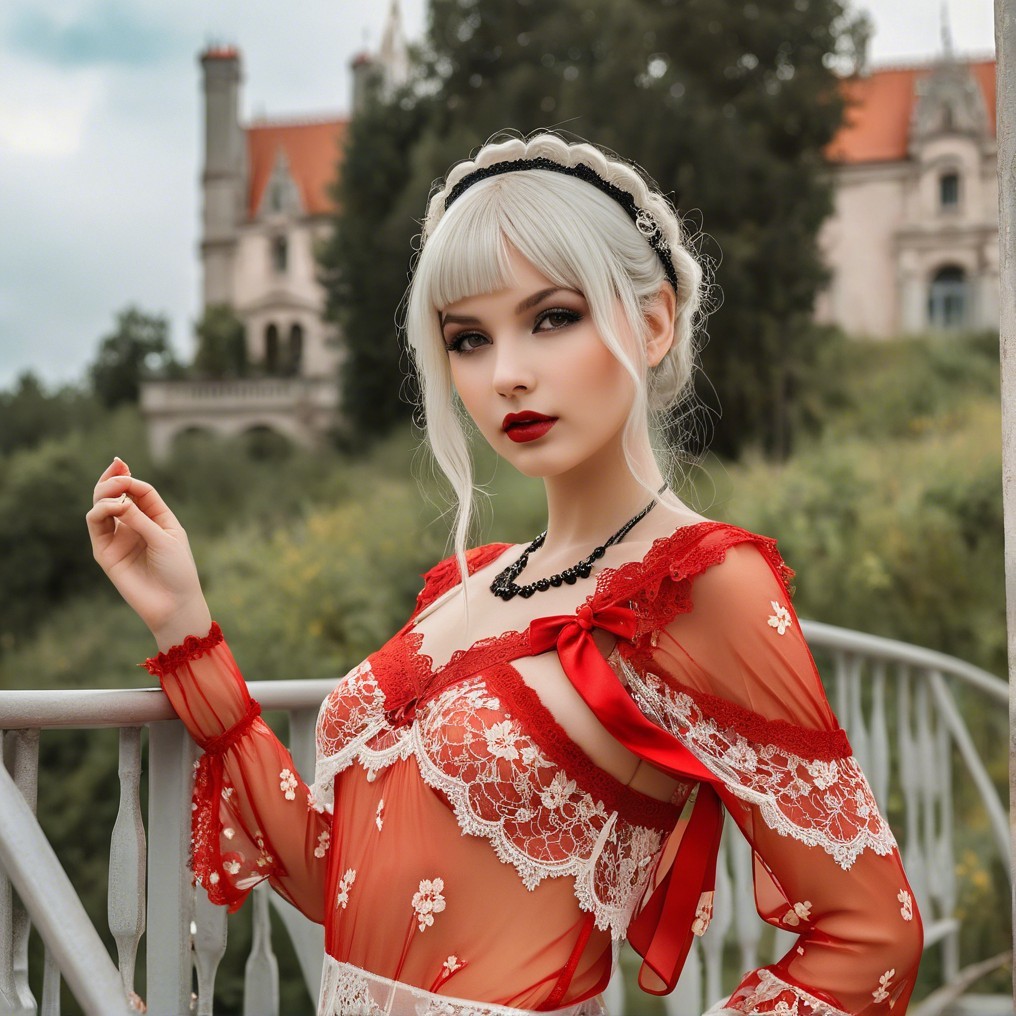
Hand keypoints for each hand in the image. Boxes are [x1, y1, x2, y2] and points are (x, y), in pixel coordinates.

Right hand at [87, 457, 210, 649]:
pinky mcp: (105, 552)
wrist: (173, 604)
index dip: (129, 477)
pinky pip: (96, 525)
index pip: (139, 490)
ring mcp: (118, 538)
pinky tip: (115, 508)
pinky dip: (101, 511)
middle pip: (117, 495)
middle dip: (113, 479)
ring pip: (102, 507)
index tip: (122, 466)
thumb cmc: (178, 570)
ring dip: (105, 493)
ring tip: (116, 493)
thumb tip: (118, 499)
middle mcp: (135, 525)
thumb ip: (140, 518)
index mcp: (157, 518)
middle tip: (115, 470)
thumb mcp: (164, 538)